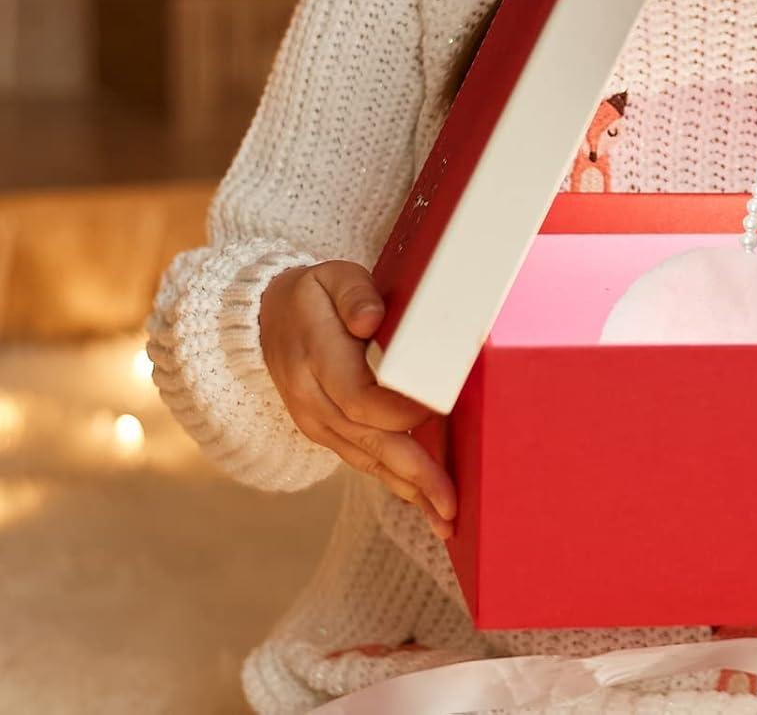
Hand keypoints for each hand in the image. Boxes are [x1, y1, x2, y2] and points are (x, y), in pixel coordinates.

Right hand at [260, 261, 456, 538]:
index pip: (360, 398)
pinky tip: (424, 503)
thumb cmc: (313, 294)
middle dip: (413, 475)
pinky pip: (363, 460)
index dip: (401, 410)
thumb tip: (369, 319)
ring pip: (367, 460)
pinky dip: (394, 482)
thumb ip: (353, 293)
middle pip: (369, 442)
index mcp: (317, 359)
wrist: (264, 320)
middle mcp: (314, 401)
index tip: (439, 407)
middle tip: (451, 506)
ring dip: (408, 491)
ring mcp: (318, 423)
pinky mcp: (327, 433)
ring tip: (446, 520)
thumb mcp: (331, 276)